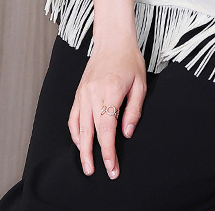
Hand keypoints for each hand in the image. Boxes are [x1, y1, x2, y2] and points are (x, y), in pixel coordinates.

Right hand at [67, 34, 147, 178]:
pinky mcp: (78, 93)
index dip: (109, 151)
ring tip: (88, 165)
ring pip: (79, 127)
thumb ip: (134, 110)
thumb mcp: (141, 84)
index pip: (107, 129)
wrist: (113, 41)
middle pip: (91, 132)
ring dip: (82, 148)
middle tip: (101, 173)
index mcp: (110, 91)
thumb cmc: (130, 60)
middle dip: (95, 156)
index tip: (112, 167)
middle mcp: (92, 94)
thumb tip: (126, 132)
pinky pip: (73, 117)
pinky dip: (76, 133)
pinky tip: (81, 143)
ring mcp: (82, 93)